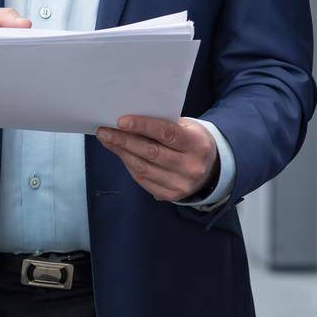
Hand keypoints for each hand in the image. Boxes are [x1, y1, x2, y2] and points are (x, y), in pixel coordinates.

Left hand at [97, 116, 216, 201]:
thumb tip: (128, 122)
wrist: (212, 169)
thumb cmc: (193, 140)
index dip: (142, 126)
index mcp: (197, 145)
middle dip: (124, 140)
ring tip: (107, 140)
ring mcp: (181, 184)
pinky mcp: (172, 196)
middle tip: (104, 131)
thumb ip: (164, 124)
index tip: (120, 121)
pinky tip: (121, 154)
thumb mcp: (187, 127)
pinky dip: (129, 166)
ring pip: (144, 168)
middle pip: (151, 152)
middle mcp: (191, 167)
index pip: (166, 133)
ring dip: (122, 153)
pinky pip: (144, 180)